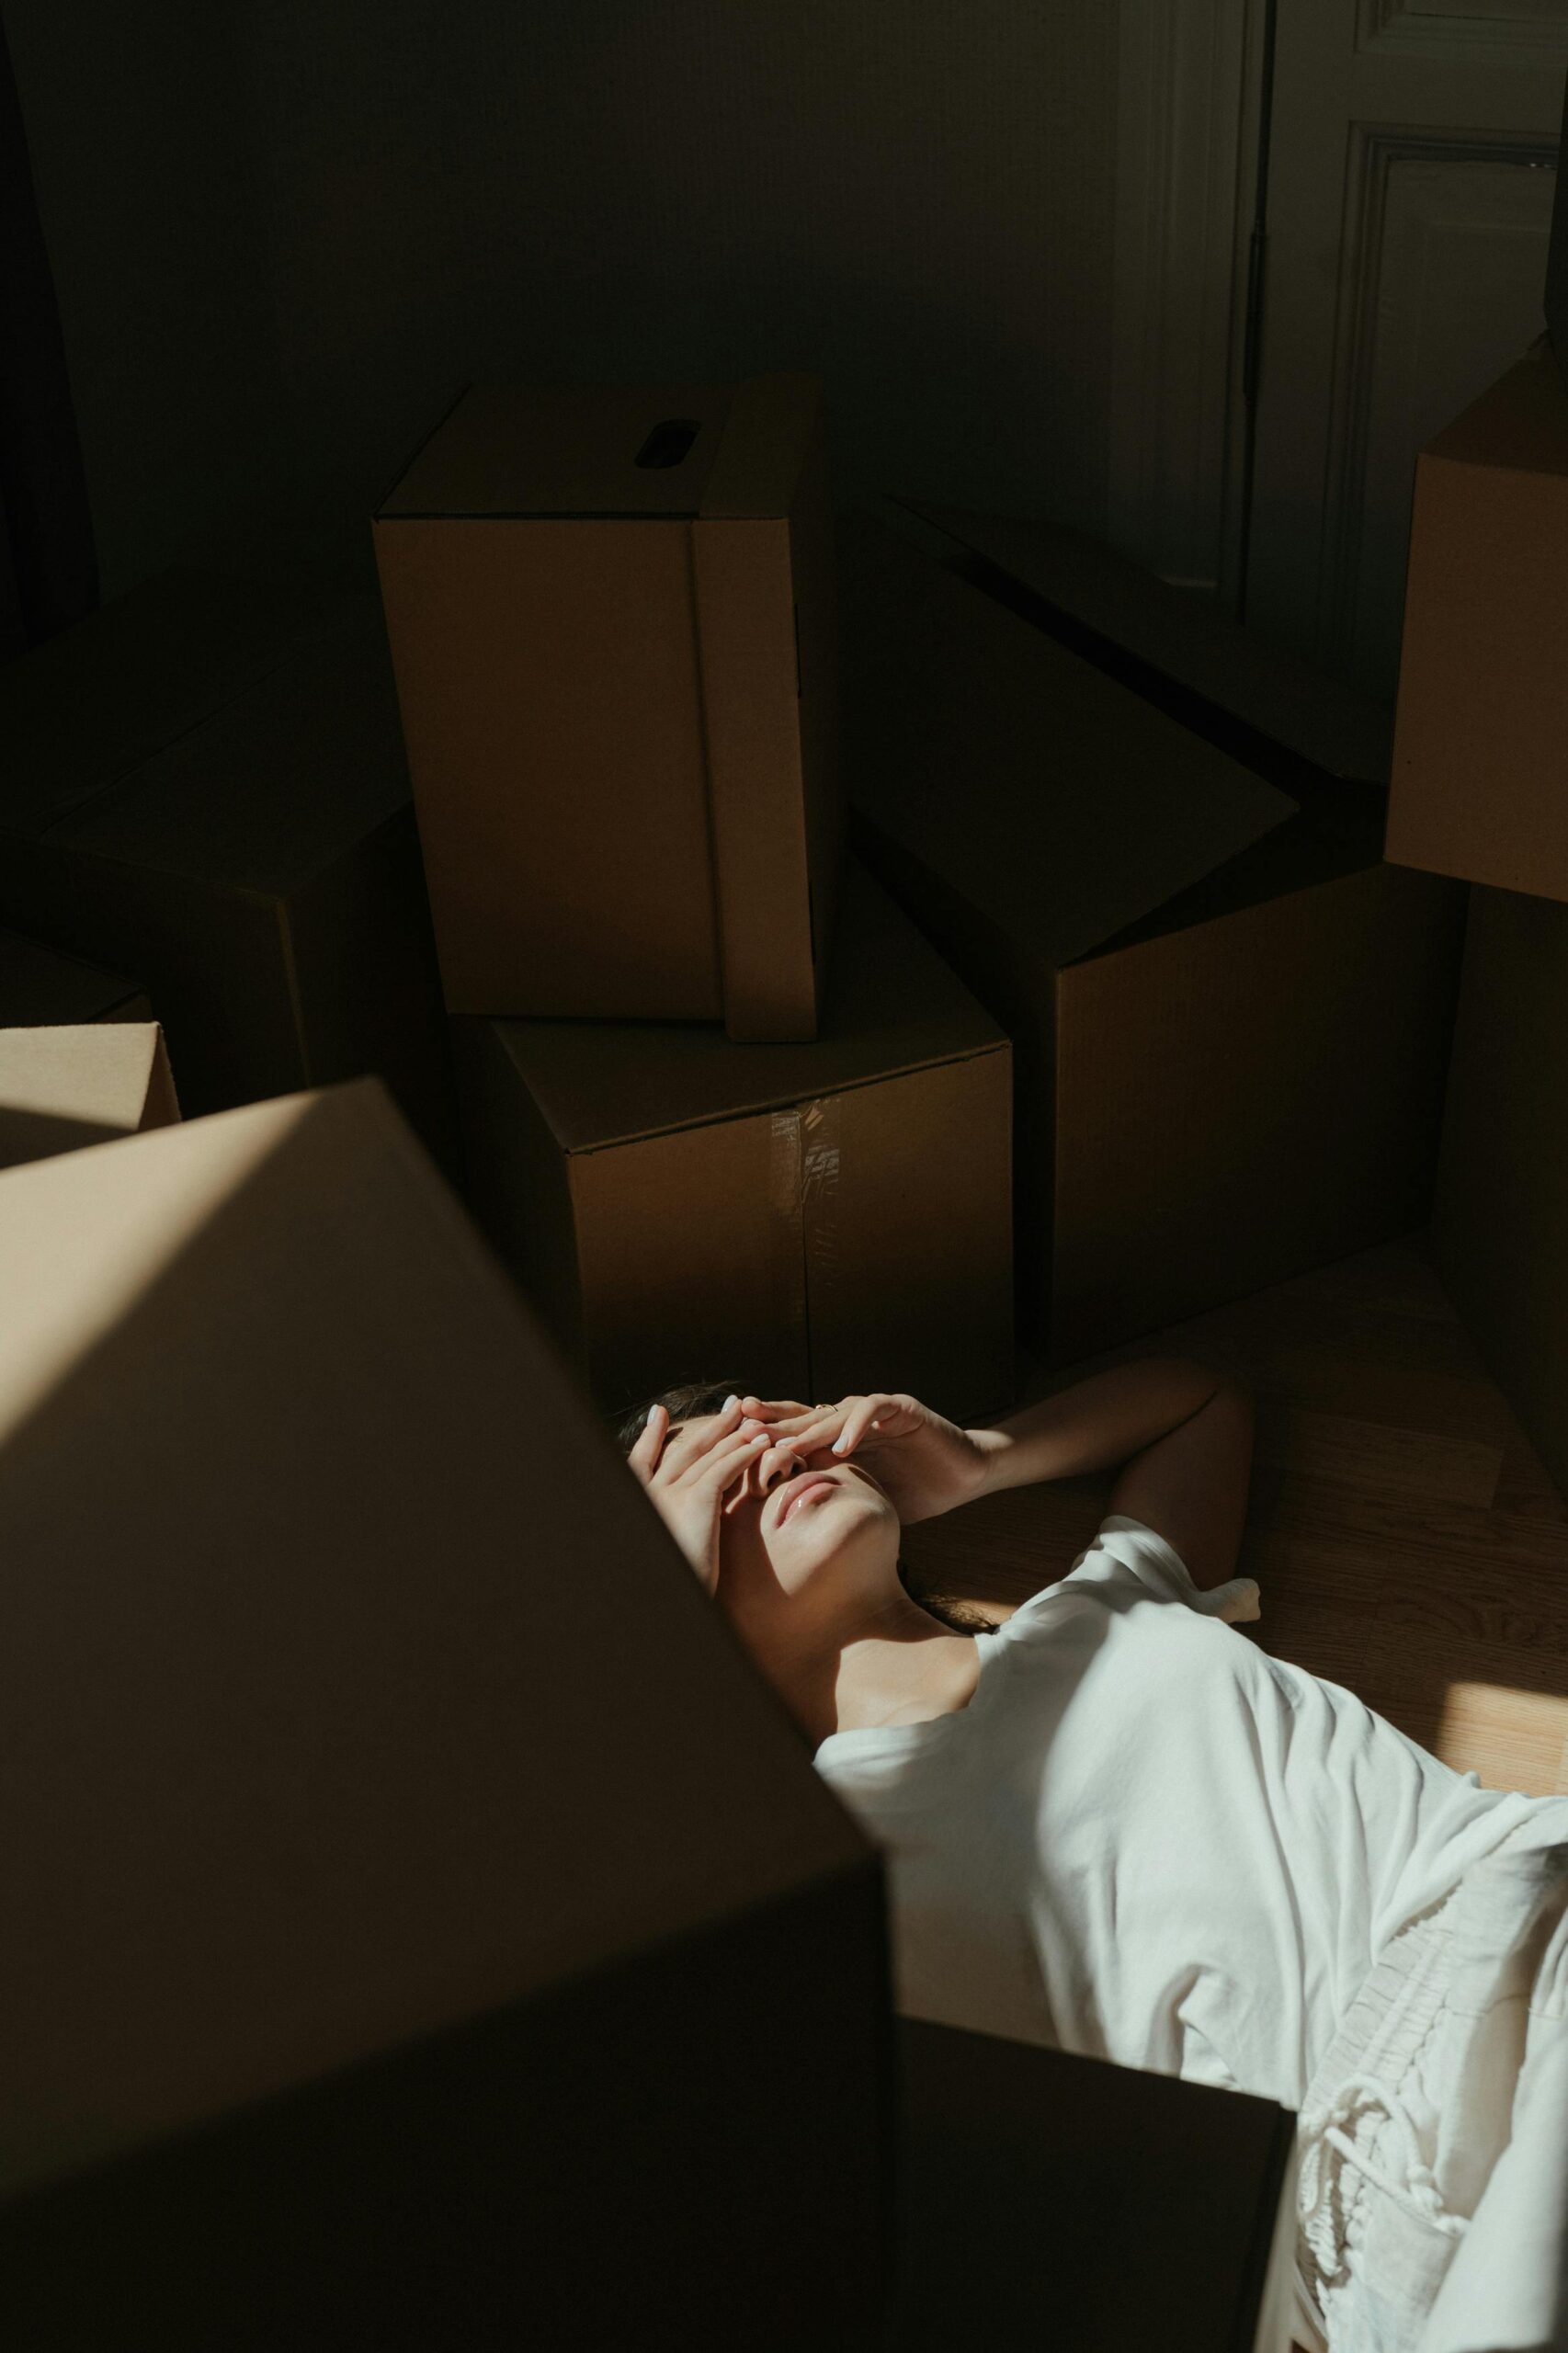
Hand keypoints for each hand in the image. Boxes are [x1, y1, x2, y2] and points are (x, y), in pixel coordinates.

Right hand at [626, 1395, 811, 1593]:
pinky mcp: (697, 1499)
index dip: (652, 1436)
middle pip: (685, 1449)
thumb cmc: (674, 1585)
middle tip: (733, 1407)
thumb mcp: (666, 1550)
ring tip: (756, 1421)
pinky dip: (744, 1453)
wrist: (668, 1603)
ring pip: (708, 1455)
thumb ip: (671, 1527)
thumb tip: (681, 1525)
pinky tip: (762, 1445)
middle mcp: (652, 1492)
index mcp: (642, 1502)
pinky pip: (725, 1467)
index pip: (642, 1460)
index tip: (658, 1413)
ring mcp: (672, 1493)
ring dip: (735, 1435)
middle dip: (712, 1425)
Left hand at [736, 1390, 1000, 1524]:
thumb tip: (781, 1538)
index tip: (730, 1451)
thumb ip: (829, 1500)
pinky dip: (857, 1426)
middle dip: (772, 1425)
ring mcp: (873, 1411)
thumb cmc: (911, 1489)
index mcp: (835, 1439)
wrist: (961, 1475)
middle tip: (741, 1433)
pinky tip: (842, 1444)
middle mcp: (848, 1420)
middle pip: (803, 1417)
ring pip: (832, 1413)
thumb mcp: (861, 1498)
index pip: (791, 1434)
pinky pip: (874, 1409)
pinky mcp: (901, 1408)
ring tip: (785, 1446)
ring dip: (808, 1429)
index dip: (763, 1438)